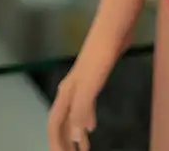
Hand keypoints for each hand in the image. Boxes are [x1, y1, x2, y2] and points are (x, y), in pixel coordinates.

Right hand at [47, 31, 120, 150]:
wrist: (113, 30)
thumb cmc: (100, 56)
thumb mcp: (89, 86)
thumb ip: (81, 111)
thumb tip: (75, 137)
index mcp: (66, 93)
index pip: (55, 124)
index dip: (56, 142)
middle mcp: (70, 90)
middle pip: (62, 121)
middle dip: (64, 140)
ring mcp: (82, 83)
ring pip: (74, 114)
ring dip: (75, 132)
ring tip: (81, 149)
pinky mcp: (95, 78)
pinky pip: (85, 106)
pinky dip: (86, 119)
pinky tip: (92, 126)